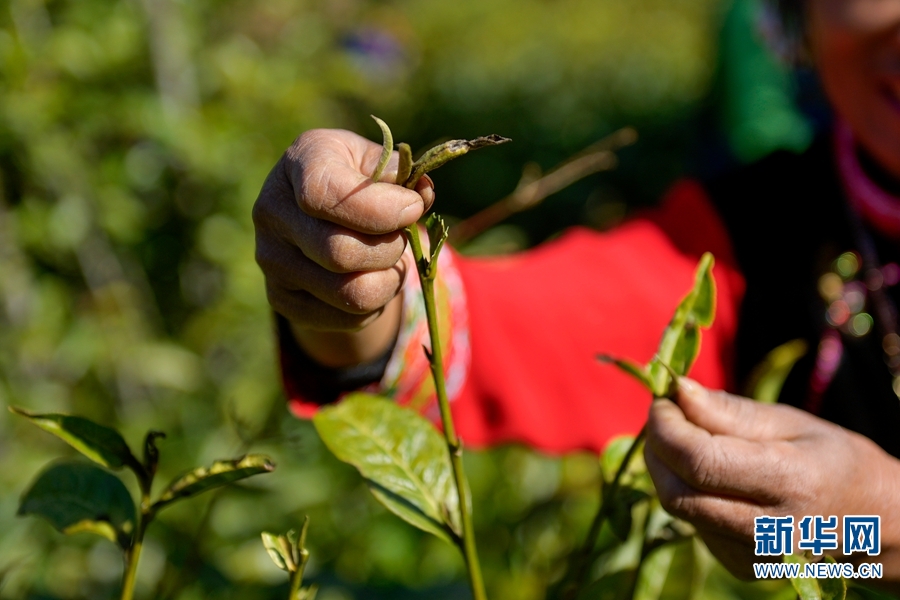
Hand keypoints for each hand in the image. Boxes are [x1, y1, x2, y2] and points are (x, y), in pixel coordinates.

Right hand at [252, 129, 434, 366]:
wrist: (319, 214)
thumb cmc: (357, 178)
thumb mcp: (379, 162)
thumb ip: (403, 174)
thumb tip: (423, 195)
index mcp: (298, 163)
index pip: (324, 195)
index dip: (379, 209)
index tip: (413, 209)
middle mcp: (272, 211)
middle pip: (341, 253)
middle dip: (390, 249)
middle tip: (399, 237)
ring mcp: (271, 259)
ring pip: (350, 293)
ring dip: (388, 281)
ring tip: (390, 261)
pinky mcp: (281, 299)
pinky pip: (347, 318)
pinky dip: (375, 305)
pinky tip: (372, 279)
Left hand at [644, 378, 899, 582]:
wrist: (871, 521)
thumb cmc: (829, 458)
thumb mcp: (787, 421)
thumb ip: (728, 411)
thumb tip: (676, 390)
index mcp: (791, 483)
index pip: (700, 461)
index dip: (666, 428)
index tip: (662, 400)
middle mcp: (770, 531)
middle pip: (677, 492)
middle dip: (657, 448)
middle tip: (665, 416)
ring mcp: (752, 557)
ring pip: (678, 508)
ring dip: (666, 468)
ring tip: (687, 439)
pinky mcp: (739, 568)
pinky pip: (691, 522)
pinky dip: (686, 490)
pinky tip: (708, 476)